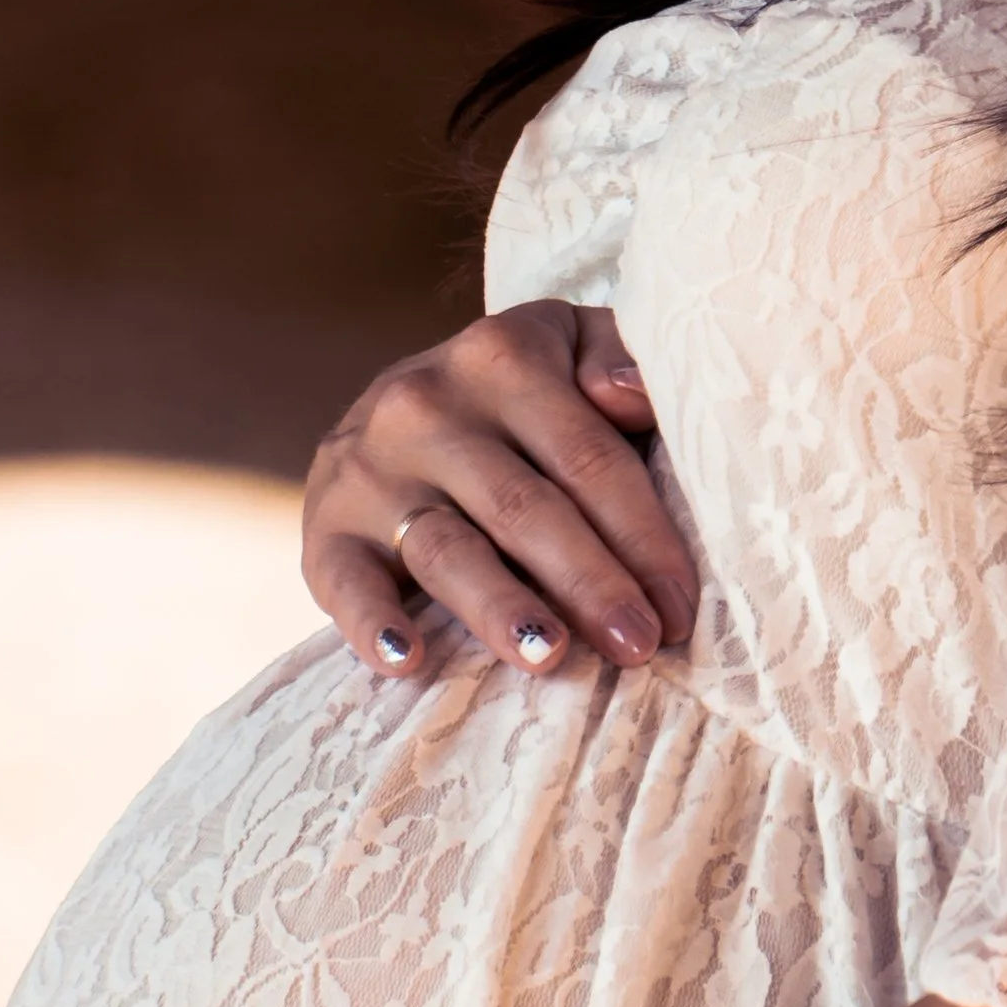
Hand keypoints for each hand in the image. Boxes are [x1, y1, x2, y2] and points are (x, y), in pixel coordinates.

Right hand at [303, 301, 695, 683]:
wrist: (396, 408)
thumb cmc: (522, 393)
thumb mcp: (571, 346)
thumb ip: (617, 356)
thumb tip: (628, 395)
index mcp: (502, 355)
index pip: (589, 456)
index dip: (644, 535)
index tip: (681, 606)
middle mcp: (427, 404)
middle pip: (525, 507)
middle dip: (591, 583)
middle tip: (639, 645)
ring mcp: (370, 467)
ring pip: (445, 547)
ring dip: (499, 607)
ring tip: (549, 656)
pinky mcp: (324, 525)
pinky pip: (344, 579)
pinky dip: (372, 622)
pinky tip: (409, 661)